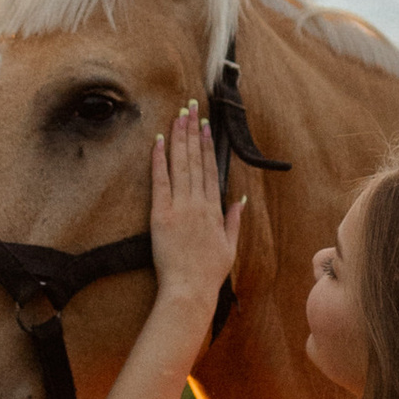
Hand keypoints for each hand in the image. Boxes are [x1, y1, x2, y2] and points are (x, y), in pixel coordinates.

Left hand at [147, 105, 243, 327]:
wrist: (190, 290)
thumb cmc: (209, 273)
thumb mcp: (230, 246)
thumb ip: (234, 219)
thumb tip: (240, 199)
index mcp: (214, 209)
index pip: (211, 169)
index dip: (207, 145)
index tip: (205, 126)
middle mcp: (198, 203)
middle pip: (195, 160)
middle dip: (192, 132)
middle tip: (189, 108)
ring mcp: (180, 207)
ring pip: (180, 165)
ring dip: (178, 138)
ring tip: (178, 116)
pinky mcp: (162, 215)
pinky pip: (160, 181)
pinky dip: (159, 159)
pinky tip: (158, 141)